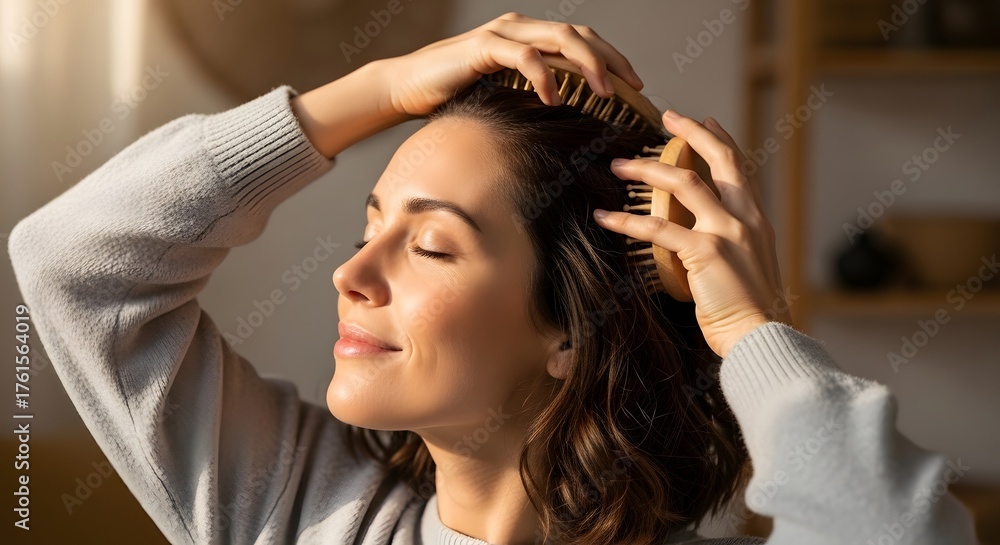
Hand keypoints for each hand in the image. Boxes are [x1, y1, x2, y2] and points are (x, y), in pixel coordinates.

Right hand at [378, 11, 643, 116]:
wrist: (407, 88)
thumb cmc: (453, 96)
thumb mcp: (502, 95)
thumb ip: (530, 96)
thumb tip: (563, 120)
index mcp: (526, 36)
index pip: (579, 38)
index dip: (609, 57)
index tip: (633, 85)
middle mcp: (518, 27)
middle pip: (578, 34)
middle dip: (610, 59)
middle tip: (634, 88)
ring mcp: (502, 33)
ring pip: (559, 38)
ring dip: (588, 65)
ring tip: (606, 93)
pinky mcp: (484, 47)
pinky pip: (525, 57)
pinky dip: (544, 77)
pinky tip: (554, 99)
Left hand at [592, 111, 791, 357]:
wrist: (760, 336)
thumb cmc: (749, 312)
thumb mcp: (747, 268)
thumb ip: (731, 246)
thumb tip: (705, 239)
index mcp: (757, 221)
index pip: (740, 169)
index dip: (721, 141)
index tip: (705, 121)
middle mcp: (746, 219)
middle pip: (719, 161)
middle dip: (693, 134)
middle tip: (668, 116)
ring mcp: (727, 232)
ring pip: (685, 184)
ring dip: (648, 170)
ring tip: (619, 166)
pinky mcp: (705, 251)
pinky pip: (658, 227)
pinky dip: (627, 220)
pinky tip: (605, 217)